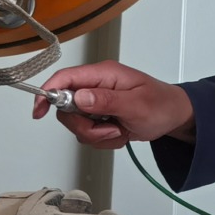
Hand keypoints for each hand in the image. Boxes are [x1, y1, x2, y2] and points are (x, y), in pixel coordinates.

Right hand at [31, 61, 194, 150]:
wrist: (175, 117)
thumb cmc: (161, 105)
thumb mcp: (137, 105)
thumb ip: (106, 101)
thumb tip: (78, 97)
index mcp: (103, 75)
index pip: (64, 78)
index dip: (47, 93)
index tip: (39, 112)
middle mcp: (96, 86)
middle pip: (66, 108)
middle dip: (84, 126)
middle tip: (109, 130)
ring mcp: (97, 103)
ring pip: (77, 125)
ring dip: (98, 135)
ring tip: (120, 131)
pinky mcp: (100, 117)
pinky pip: (89, 134)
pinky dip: (104, 140)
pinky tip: (121, 134)